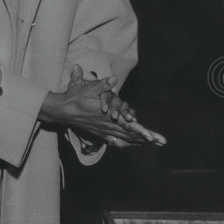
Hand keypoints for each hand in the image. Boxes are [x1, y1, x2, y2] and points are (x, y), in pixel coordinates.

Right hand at [39, 65, 165, 147]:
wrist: (60, 111)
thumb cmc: (74, 98)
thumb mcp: (86, 88)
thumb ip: (101, 85)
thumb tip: (113, 79)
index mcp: (106, 117)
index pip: (128, 125)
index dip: (141, 131)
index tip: (152, 137)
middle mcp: (107, 126)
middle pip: (131, 135)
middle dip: (148, 138)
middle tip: (162, 141)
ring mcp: (104, 131)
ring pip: (126, 138)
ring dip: (141, 141)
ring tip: (156, 142)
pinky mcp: (100, 133)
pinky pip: (117, 140)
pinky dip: (128, 143)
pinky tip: (134, 144)